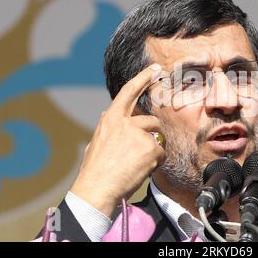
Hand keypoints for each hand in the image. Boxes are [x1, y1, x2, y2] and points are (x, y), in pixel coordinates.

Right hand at [70, 64, 164, 217]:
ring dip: (153, 149)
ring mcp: (139, 134)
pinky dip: (156, 162)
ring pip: (158, 137)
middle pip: (151, 120)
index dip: (143, 78)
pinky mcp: (150, 147)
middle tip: (143, 150)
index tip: (155, 69)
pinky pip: (162, 152)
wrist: (97, 188)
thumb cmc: (96, 168)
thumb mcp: (97, 140)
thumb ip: (107, 126)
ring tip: (137, 163)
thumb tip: (108, 113)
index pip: (129, 91)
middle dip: (153, 133)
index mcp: (111, 118)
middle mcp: (126, 122)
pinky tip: (142, 169)